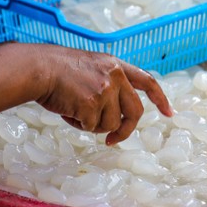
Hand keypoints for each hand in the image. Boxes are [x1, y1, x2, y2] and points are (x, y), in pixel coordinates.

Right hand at [37, 46, 172, 145]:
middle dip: (125, 130)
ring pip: (111, 124)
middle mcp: (115, 76)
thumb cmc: (57, 71)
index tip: (168, 113)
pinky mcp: (92, 103)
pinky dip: (79, 125)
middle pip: (134, 112)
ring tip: (74, 110)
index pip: (147, 81)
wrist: (37, 68)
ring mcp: (105, 89)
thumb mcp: (90, 68)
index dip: (160, 98)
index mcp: (116, 65)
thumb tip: (116, 117)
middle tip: (112, 141)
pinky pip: (92, 127)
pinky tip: (67, 111)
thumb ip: (108, 84)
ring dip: (93, 125)